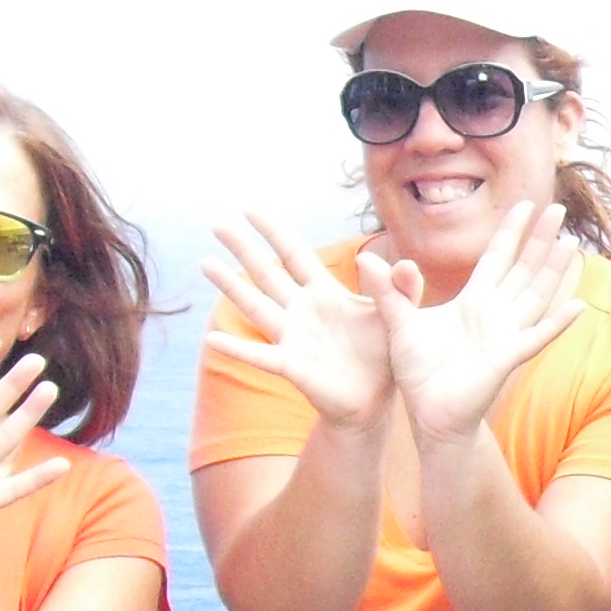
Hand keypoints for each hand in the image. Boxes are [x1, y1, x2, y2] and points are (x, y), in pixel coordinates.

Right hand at [198, 212, 395, 433]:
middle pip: (267, 272)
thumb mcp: (399, 315)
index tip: (249, 208)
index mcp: (325, 293)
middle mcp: (301, 311)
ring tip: (204, 262)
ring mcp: (292, 337)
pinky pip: (260, 356)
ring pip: (256, 306)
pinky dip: (237, 348)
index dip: (274, 231)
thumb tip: (405, 262)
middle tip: (217, 223)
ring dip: (230, 286)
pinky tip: (213, 338)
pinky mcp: (292, 366)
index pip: (295, 254)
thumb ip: (403, 288)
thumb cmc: (383, 355)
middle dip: (243, 248)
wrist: (376, 401)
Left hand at [382, 201, 586, 449]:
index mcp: (473, 300)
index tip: (526, 204)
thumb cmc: (419, 372)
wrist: (430, 414)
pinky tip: (576, 307)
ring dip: (554, 270)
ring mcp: (505, 334)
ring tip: (570, 244)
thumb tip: (365, 257)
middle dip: (540, 239)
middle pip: (524, 268)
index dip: (511, 231)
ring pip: (536, 295)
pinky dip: (557, 323)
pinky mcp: (507, 357)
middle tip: (559, 208)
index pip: (497, 257)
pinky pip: (537, 337)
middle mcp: (495, 312)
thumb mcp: (397, 323)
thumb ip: (387, 291)